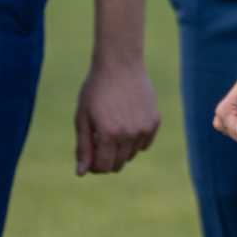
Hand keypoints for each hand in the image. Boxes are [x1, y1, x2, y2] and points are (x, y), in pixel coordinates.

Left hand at [73, 58, 159, 176]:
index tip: (89, 156)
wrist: (120, 63)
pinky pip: (144, 144)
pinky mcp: (154, 121)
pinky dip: (134, 140)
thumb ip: (83, 147)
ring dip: (120, 149)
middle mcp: (129, 134)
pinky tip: (126, 123)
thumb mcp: (83, 117)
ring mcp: (144, 128)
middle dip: (106, 159)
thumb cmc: (96, 89)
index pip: (104, 167)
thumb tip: (81, 173)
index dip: (94, 166)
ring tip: (112, 127)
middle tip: (98, 141)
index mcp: (109, 134)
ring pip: (132, 155)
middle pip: (118, 164)